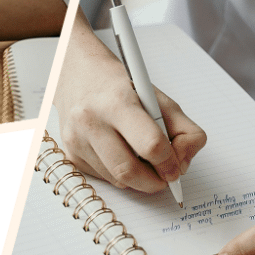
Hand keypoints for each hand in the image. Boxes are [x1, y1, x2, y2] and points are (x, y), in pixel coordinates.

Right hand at [55, 18, 206, 192]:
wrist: (77, 73)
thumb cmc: (118, 85)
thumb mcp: (159, 98)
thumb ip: (184, 129)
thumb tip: (182, 165)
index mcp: (118, 102)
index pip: (151, 144)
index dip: (170, 162)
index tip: (176, 167)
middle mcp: (91, 121)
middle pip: (130, 171)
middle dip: (154, 181)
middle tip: (165, 176)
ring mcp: (77, 139)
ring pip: (117, 180)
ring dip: (138, 179)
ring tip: (144, 160)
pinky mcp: (70, 153)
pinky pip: (104, 178)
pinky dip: (120, 175)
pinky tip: (122, 154)